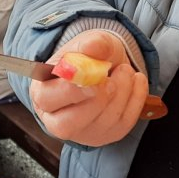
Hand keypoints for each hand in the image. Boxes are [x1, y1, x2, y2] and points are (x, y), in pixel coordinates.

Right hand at [29, 29, 147, 146]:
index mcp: (43, 93)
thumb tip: (93, 46)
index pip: (46, 99)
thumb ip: (90, 43)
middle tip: (112, 78)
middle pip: (68, 124)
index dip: (69, 90)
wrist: (106, 67)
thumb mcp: (88, 42)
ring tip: (125, 70)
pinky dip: (136, 98)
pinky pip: (124, 122)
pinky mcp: (108, 135)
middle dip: (96, 100)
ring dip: (121, 93)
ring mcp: (83, 131)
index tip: (92, 76)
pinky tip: (135, 80)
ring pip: (101, 123)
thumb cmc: (87, 57)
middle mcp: (57, 119)